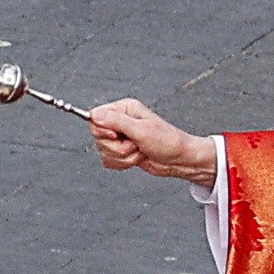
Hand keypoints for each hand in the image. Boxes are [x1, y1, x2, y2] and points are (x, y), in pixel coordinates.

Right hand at [88, 99, 215, 183]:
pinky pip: (109, 161)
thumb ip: (116, 121)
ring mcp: (121, 137)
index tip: (117, 135)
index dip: (103, 130)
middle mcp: (120, 121)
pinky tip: (137, 157)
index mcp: (124, 109)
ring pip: (104, 151)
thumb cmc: (167, 141)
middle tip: (134, 143)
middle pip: (98, 137)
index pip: (96, 117)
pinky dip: (123, 164)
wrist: (179, 160)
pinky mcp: (121, 151)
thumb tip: (95, 114)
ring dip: (123, 156)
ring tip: (139, 150)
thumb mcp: (141, 130)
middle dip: (117, 147)